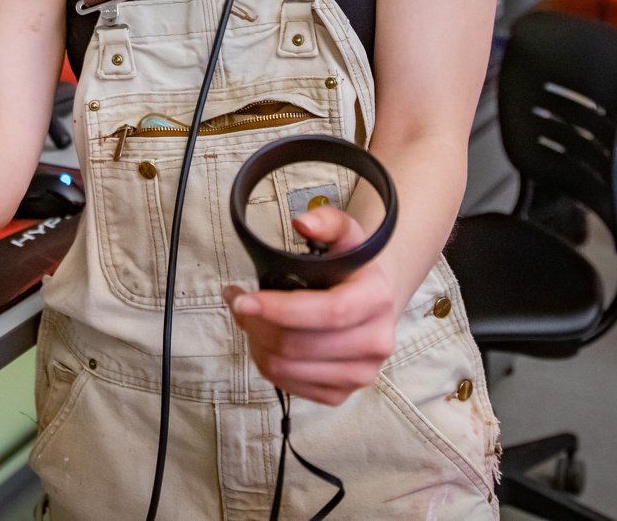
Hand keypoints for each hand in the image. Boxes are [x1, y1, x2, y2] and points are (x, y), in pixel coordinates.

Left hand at [222, 206, 398, 405]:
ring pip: (286, 369)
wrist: (374, 302)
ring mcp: (360, 374)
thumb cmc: (352, 268)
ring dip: (255, 342)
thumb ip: (326, 221)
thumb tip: (303, 223)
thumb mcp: (346, 235)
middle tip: (239, 303)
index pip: (328, 312)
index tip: (243, 299)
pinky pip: (287, 386)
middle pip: (298, 345)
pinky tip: (264, 339)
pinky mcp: (340, 394)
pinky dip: (265, 362)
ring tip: (249, 319)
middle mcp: (375, 343)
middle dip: (256, 324)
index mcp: (377, 300)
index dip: (280, 309)